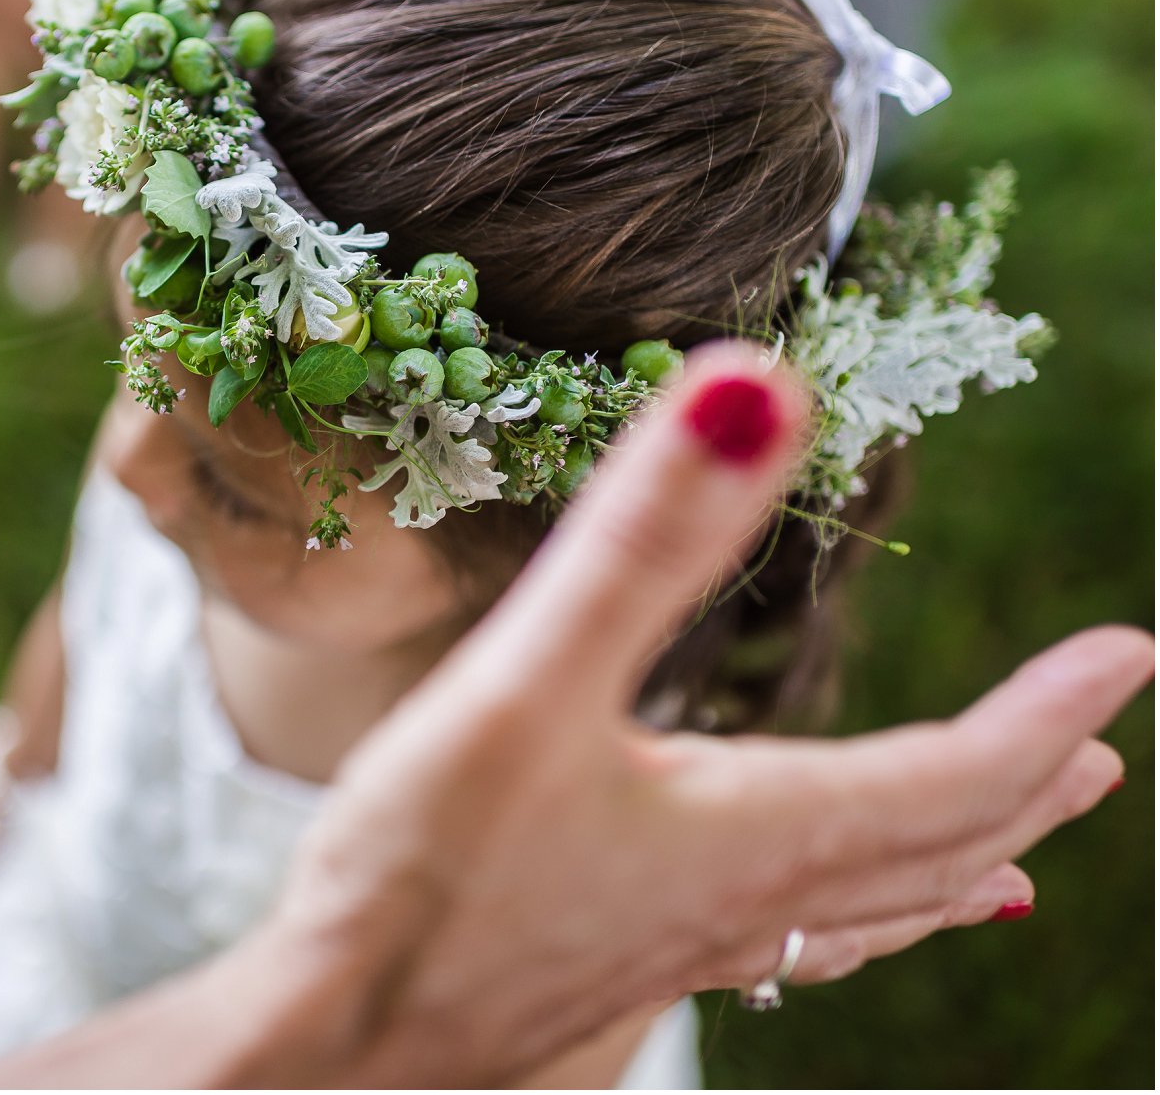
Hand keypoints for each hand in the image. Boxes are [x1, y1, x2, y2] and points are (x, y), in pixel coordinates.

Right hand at [223, 342, 1150, 1085]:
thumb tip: (754, 391)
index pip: (950, 770)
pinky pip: (776, 948)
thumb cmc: (420, 876)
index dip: (1043, 706)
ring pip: (862, 910)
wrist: (338, 1046)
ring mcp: (680, 946)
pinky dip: (843, 926)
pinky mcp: (616, 969)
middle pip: (930, 848)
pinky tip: (798, 935)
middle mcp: (741, 898)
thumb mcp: (526, 682)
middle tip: (1098, 746)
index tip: (1127, 656)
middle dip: (1022, 788)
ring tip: (1014, 863)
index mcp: (752, 828)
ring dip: (953, 866)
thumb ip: (639, 540)